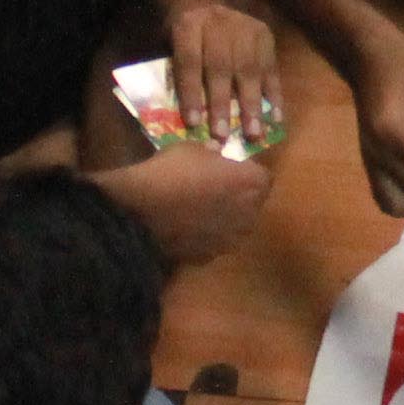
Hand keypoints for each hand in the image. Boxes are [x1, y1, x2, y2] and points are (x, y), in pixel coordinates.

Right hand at [97, 143, 272, 265]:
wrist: (138, 213)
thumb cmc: (169, 172)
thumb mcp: (191, 149)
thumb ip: (212, 154)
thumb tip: (218, 155)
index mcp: (251, 182)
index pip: (265, 177)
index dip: (250, 173)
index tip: (235, 169)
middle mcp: (249, 213)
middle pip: (255, 203)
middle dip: (243, 196)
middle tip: (221, 188)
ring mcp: (231, 238)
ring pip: (238, 226)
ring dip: (229, 218)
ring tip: (206, 210)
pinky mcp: (212, 255)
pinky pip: (218, 242)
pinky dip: (210, 236)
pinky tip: (191, 228)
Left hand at [162, 0, 281, 150]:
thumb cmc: (183, 34)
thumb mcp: (168, 45)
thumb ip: (175, 74)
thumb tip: (185, 119)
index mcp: (189, 24)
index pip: (190, 60)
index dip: (191, 92)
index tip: (194, 123)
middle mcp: (218, 23)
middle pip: (221, 66)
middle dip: (222, 103)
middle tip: (223, 135)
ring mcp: (245, 27)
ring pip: (249, 68)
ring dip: (251, 104)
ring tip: (254, 132)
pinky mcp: (265, 34)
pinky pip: (271, 67)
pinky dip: (273, 94)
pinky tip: (275, 117)